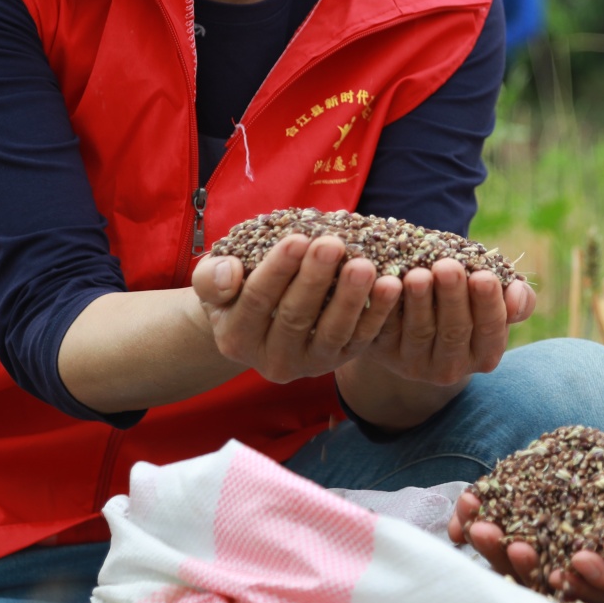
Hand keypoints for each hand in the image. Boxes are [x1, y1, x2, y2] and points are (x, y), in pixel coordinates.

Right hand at [191, 234, 401, 383]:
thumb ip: (212, 278)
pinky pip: (361, 340)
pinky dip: (378, 314)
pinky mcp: (340, 361)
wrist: (259, 317)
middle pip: (296, 317)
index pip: (256, 301)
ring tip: (365, 265)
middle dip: (316, 279)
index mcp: (236, 338)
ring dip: (351, 298)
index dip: (277, 270)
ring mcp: (310, 364)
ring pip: (333, 333)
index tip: (297, 238)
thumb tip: (229, 274)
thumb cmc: (236, 288)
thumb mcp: (214, 280)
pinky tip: (391, 285)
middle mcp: (272, 360)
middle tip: (333, 244)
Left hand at [362, 259, 535, 386]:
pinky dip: (385, 307)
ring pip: (419, 332)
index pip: (491, 330)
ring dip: (419, 302)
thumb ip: (518, 299)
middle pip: (454, 331)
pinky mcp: (384, 353)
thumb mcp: (495, 300)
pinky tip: (387, 283)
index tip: (483, 276)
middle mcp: (452, 368)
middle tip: (448, 267)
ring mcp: (415, 364)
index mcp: (485, 355)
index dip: (487, 304)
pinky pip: (385, 329)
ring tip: (419, 275)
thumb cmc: (469, 302)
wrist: (420, 321)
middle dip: (452, 298)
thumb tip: (517, 295)